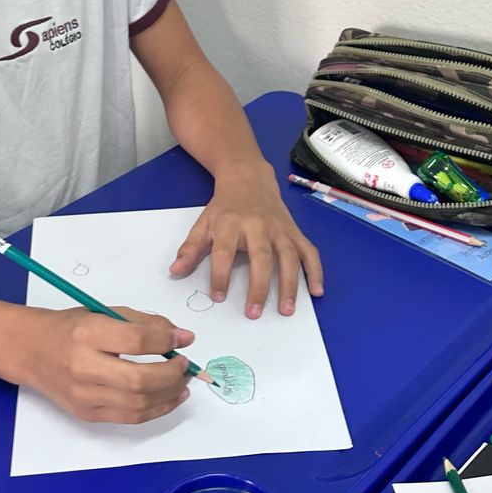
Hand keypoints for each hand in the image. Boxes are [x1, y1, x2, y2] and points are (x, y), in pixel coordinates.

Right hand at [21, 305, 194, 423]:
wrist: (31, 351)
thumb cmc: (69, 329)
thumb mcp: (103, 313)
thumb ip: (143, 323)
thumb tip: (181, 336)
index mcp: (86, 334)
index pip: (136, 341)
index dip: (166, 341)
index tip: (182, 339)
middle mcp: (82, 367)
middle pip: (139, 380)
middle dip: (172, 374)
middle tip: (185, 365)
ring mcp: (83, 395)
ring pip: (138, 404)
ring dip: (170, 395)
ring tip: (183, 383)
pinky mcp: (87, 414)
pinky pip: (130, 418)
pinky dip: (156, 410)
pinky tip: (169, 398)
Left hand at [170, 166, 323, 317]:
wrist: (249, 179)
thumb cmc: (225, 207)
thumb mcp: (203, 223)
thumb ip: (190, 249)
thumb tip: (175, 272)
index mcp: (231, 224)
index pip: (224, 252)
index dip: (220, 275)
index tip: (218, 297)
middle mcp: (258, 226)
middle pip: (261, 257)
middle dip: (259, 286)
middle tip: (254, 313)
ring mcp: (280, 229)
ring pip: (289, 257)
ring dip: (290, 284)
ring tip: (286, 309)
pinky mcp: (294, 232)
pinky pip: (309, 252)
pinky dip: (315, 271)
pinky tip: (316, 291)